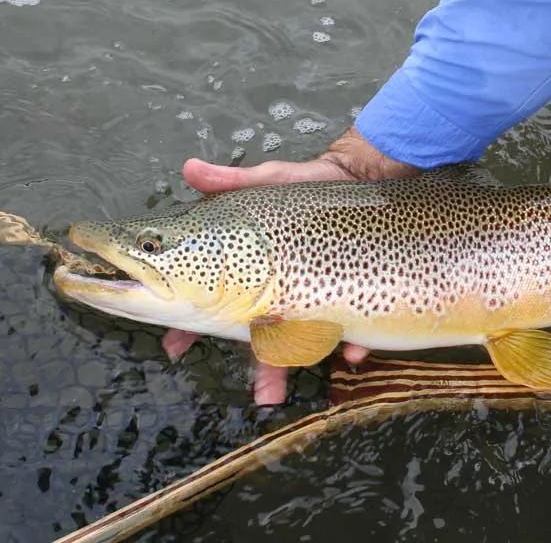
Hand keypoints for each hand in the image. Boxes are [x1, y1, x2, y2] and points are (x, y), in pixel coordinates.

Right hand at [163, 127, 418, 404]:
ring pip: (308, 340)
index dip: (194, 325)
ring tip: (312, 389)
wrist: (361, 177)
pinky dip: (353, 342)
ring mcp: (318, 295)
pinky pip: (354, 328)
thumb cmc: (308, 183)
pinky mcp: (352, 295)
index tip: (176, 345)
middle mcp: (284, 289)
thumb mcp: (270, 180)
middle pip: (267, 335)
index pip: (219, 302)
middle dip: (264, 367)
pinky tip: (353, 351)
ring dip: (304, 364)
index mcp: (256, 270)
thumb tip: (189, 167)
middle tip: (263, 396)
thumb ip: (231, 181)